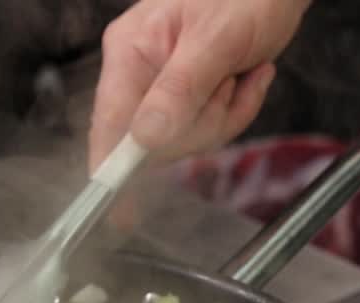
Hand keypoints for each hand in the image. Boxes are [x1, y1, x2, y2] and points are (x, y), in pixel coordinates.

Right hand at [89, 0, 309, 173]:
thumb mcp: (216, 39)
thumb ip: (180, 88)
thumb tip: (146, 138)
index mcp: (131, 51)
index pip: (110, 120)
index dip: (113, 166)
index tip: (117, 206)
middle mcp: (139, 71)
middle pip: (154, 139)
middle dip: (201, 124)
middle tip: (229, 86)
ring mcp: (163, 86)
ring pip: (185, 138)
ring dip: (224, 114)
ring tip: (243, 74)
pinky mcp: (187, 95)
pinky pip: (206, 128)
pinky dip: (236, 109)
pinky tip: (249, 76)